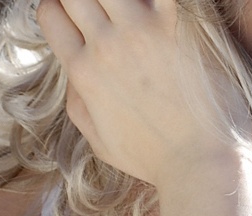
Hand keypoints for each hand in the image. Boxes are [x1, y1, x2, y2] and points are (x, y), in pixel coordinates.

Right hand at [37, 0, 251, 187]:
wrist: (200, 163)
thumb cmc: (154, 159)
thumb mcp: (100, 142)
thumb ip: (78, 103)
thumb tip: (74, 73)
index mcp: (84, 72)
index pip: (51, 13)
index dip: (59, 11)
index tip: (76, 19)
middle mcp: (107, 46)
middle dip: (85, 1)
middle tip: (107, 17)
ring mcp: (142, 31)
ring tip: (134, 15)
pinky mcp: (179, 25)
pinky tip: (159, 9)